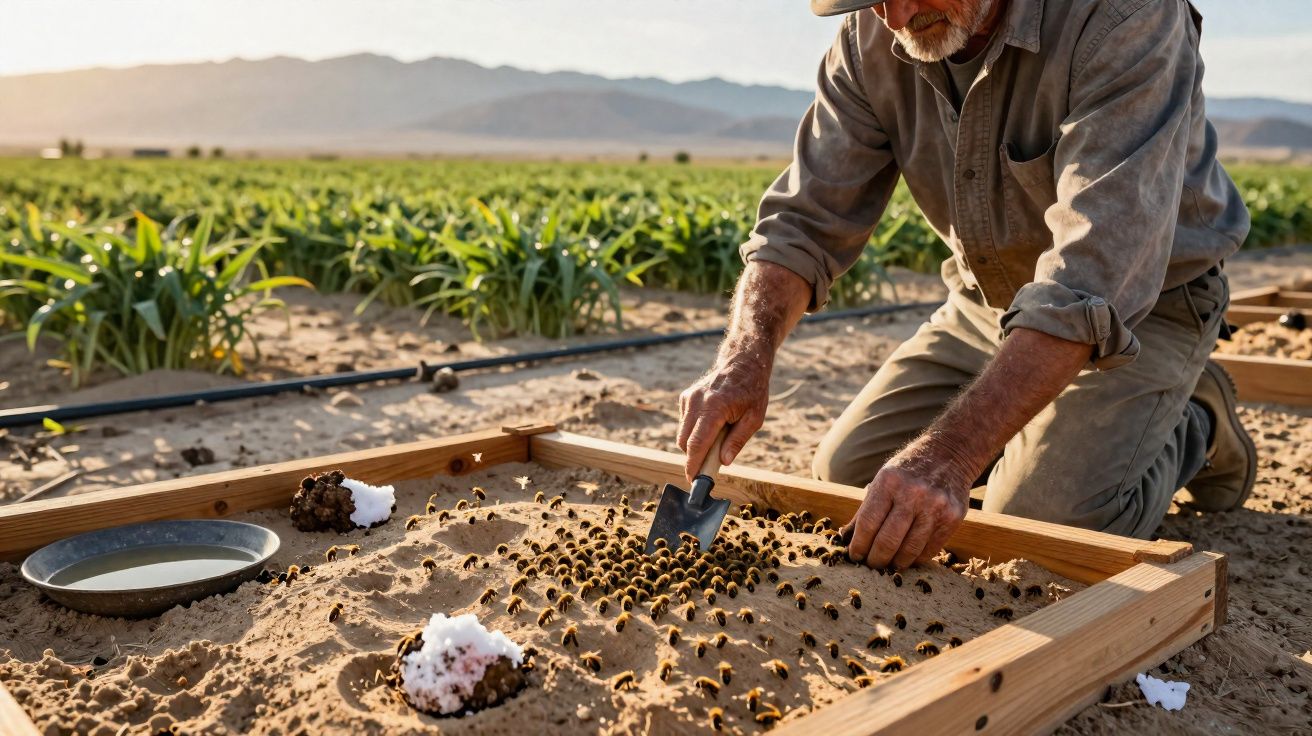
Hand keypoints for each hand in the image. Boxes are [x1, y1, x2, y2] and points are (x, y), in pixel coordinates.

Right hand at [677, 354, 770, 482]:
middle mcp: (697, 402)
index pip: (697, 443)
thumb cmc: (752, 390)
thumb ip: (737, 441)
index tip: (692, 480)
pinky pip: (685, 423)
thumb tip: (723, 462)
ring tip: (717, 436)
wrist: (743, 362)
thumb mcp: (754, 418)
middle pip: (684, 442)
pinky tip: (712, 423)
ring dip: (694, 443)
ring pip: (682, 433)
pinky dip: (694, 430)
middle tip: (710, 464)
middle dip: (693, 457)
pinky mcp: (686, 397)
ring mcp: (689, 398)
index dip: (693, 465)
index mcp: (714, 408)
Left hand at [840, 440, 971, 569]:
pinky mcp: (952, 518)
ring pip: (910, 550)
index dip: (859, 545)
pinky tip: (908, 558)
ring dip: (895, 563)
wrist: (950, 455)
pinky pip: (930, 549)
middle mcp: (913, 494)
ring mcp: (935, 507)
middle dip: (875, 560)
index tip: (855, 556)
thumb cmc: (908, 470)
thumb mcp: (883, 480)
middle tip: (871, 565)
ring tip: (888, 565)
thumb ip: (866, 509)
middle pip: (888, 541)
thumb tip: (846, 538)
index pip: (868, 523)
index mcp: (889, 481)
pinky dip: (916, 559)